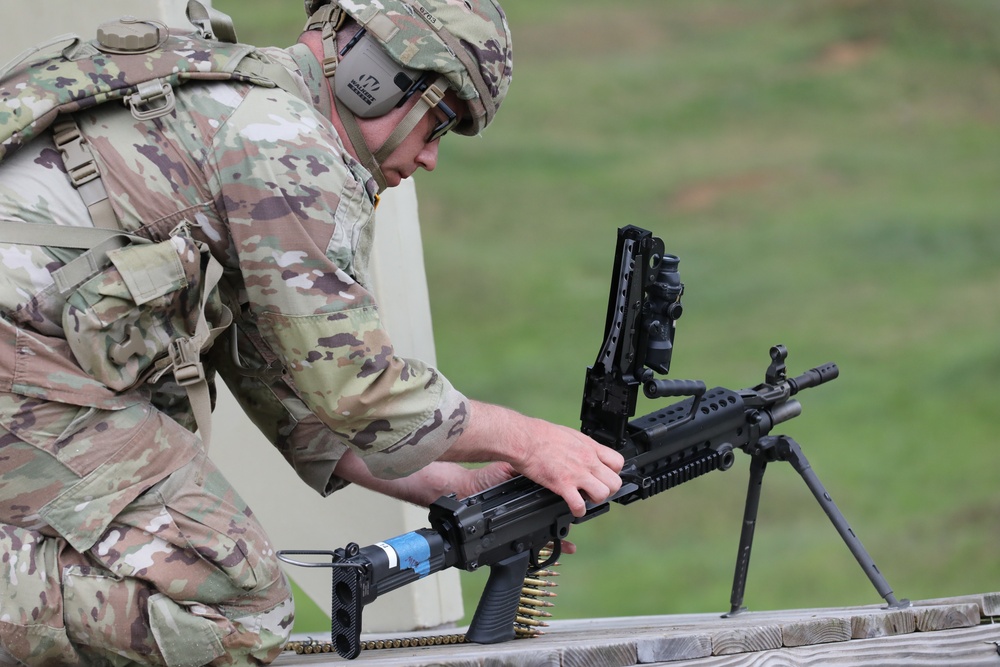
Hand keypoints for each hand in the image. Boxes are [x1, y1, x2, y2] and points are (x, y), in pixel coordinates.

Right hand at [508, 416, 623, 517]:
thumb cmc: (541, 434)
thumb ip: (582, 446)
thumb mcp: (570, 434)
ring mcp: (577, 474)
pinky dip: (578, 511)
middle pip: (615, 482)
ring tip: (584, 497)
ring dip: (594, 500)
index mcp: (590, 447)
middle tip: (595, 489)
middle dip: (607, 489)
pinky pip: (579, 505)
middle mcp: (587, 461)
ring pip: (603, 495)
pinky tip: (573, 507)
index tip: (603, 476)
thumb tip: (584, 452)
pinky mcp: (562, 485)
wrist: (524, 439)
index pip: (618, 463)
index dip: (613, 472)